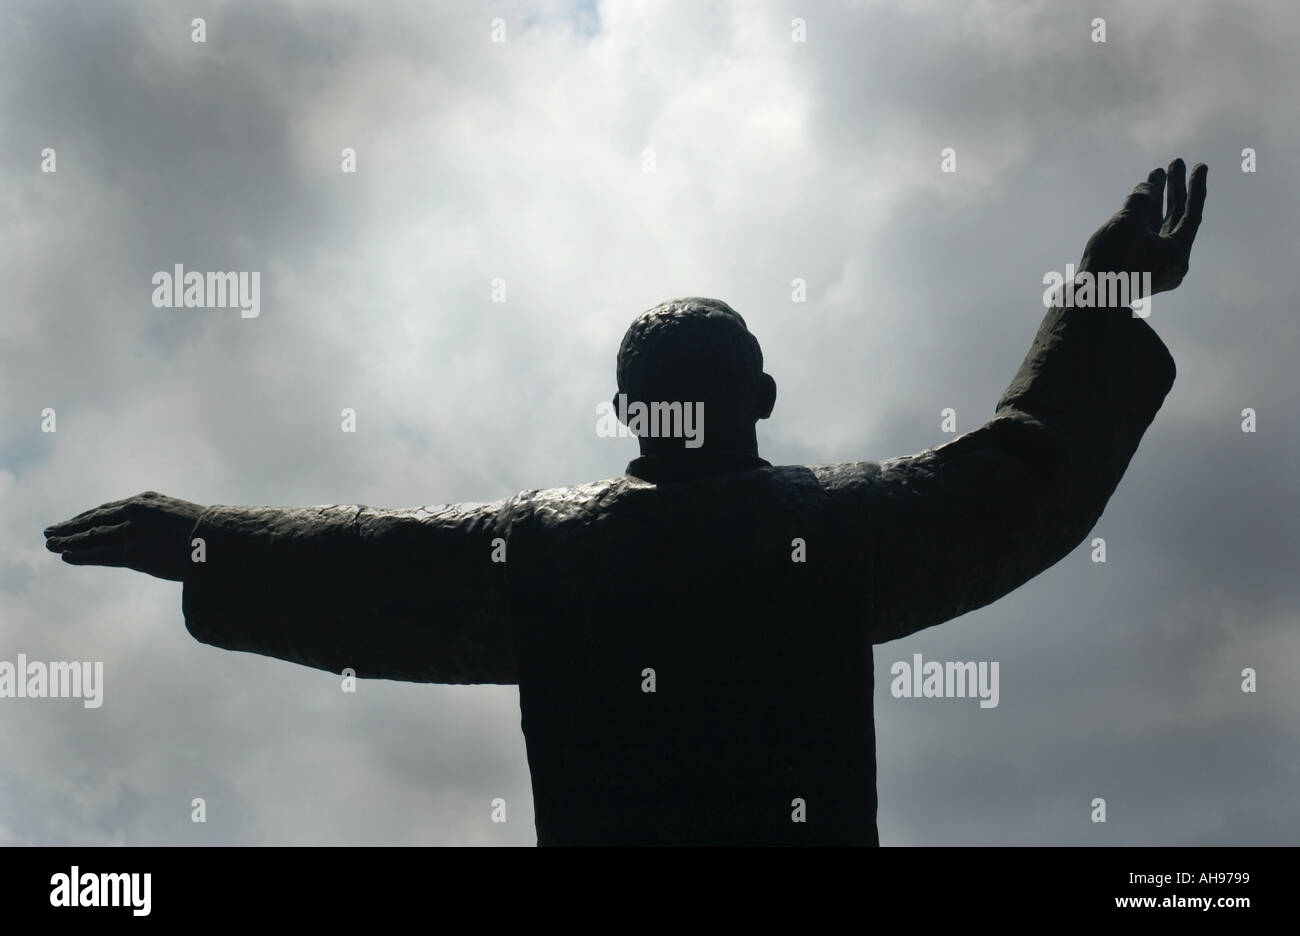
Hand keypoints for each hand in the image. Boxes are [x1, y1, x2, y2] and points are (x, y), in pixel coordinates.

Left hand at [44, 492, 205, 581]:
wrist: (219, 540)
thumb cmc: (210, 532)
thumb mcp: (183, 517)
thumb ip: (164, 521)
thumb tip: (165, 531)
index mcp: (146, 501)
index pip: (108, 509)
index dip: (86, 517)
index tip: (72, 522)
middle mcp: (134, 512)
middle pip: (94, 520)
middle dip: (70, 527)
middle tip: (49, 531)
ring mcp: (133, 532)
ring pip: (92, 536)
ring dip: (68, 540)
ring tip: (49, 544)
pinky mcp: (134, 553)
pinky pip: (100, 554)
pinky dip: (81, 555)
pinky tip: (65, 555)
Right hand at [1079, 158, 1207, 295]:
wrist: (1085, 299)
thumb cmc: (1109, 262)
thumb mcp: (1127, 223)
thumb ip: (1140, 199)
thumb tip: (1147, 187)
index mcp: (1176, 256)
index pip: (1192, 215)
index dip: (1195, 187)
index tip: (1200, 166)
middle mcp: (1168, 263)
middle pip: (1176, 219)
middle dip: (1173, 191)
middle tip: (1173, 164)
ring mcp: (1151, 267)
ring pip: (1158, 227)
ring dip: (1155, 201)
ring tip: (1153, 176)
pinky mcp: (1133, 268)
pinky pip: (1143, 237)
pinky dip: (1141, 217)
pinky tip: (1136, 202)